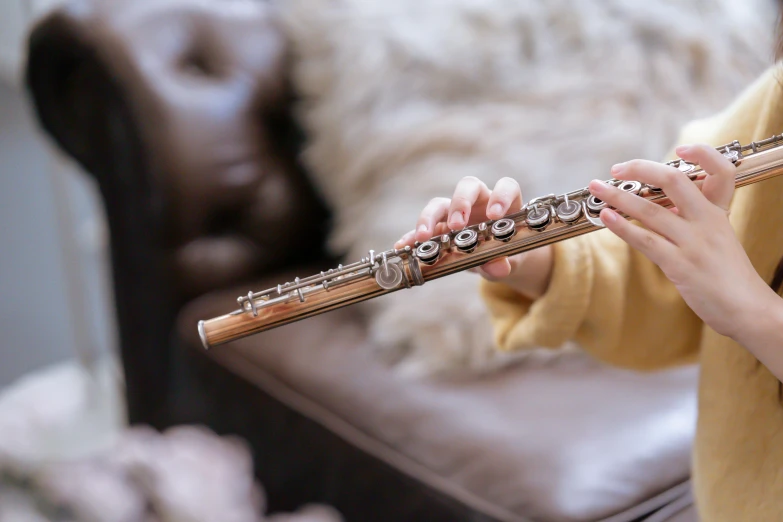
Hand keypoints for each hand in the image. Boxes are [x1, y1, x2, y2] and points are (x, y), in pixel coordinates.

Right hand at [395, 176, 553, 298]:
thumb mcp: (509, 260)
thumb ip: (504, 262)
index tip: (494, 215)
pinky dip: (412, 237)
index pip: (505, 187)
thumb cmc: (507, 253)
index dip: (500, 196)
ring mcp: (454, 212)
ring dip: (430, 218)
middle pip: (467, 187)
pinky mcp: (438, 227)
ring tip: (423, 236)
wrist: (496, 261)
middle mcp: (478, 201)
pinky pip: (421, 229)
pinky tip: (403, 246)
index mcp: (502, 203)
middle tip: (456, 225)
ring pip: (440, 204)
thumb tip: (499, 267)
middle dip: (460, 203)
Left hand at [589, 143, 777, 340]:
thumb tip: (659, 209)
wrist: (748, 309)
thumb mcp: (718, 239)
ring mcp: (694, 242)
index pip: (721, 169)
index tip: (680, 148)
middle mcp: (707, 221)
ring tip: (596, 188)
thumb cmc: (728, 276)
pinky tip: (606, 217)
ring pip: (650, 210)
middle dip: (640, 169)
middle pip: (673, 179)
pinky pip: (645, 240)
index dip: (702, 152)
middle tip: (616, 168)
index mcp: (719, 212)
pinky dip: (622, 227)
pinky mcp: (680, 265)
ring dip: (618, 196)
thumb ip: (693, 221)